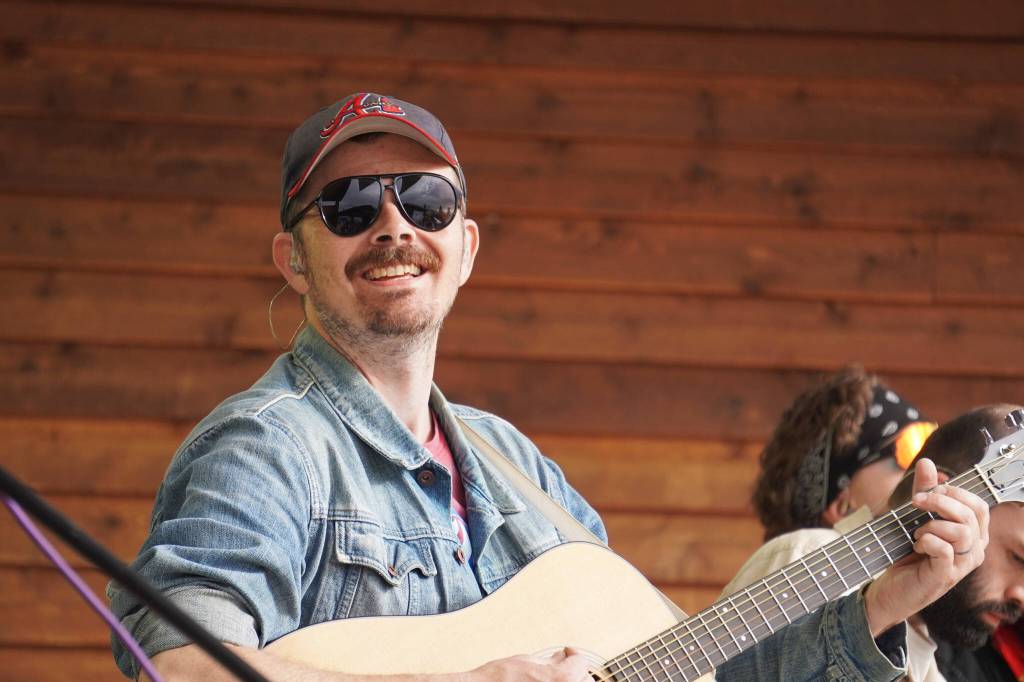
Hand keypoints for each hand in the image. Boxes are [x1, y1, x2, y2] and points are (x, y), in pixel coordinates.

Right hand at [460, 647, 591, 681]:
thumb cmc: (499, 678)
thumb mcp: (528, 661)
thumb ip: (550, 661)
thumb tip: (562, 657)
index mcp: (561, 679)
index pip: (581, 663)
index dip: (573, 654)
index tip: (568, 652)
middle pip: (585, 680)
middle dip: (577, 671)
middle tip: (564, 666)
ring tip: (556, 678)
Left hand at [864, 457, 988, 635]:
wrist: (889, 586)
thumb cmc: (906, 553)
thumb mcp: (913, 517)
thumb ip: (923, 491)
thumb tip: (927, 462)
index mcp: (971, 535)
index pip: (979, 506)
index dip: (956, 493)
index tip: (931, 489)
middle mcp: (973, 551)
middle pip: (971, 516)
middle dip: (940, 501)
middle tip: (915, 502)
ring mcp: (961, 566)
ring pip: (962, 533)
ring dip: (933, 525)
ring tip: (916, 532)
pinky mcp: (944, 577)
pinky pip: (945, 551)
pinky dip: (927, 541)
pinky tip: (916, 545)